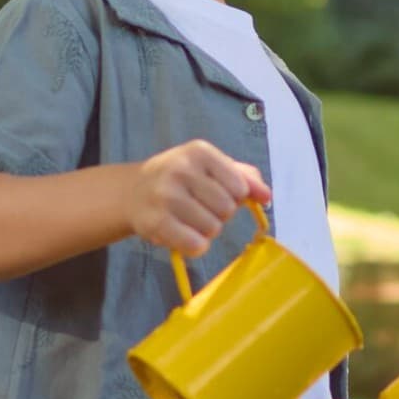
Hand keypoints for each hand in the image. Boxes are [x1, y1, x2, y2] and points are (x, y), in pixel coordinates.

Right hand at [129, 141, 269, 256]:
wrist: (132, 192)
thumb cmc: (180, 179)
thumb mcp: (209, 167)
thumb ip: (243, 177)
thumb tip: (266, 196)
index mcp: (199, 152)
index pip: (239, 187)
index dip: (233, 196)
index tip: (216, 193)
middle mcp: (181, 170)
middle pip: (227, 209)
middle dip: (219, 214)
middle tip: (199, 208)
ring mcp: (166, 196)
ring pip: (213, 228)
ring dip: (206, 231)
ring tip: (188, 220)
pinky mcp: (156, 222)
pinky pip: (195, 245)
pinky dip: (195, 246)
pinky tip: (183, 235)